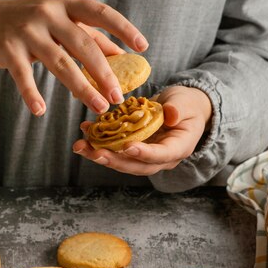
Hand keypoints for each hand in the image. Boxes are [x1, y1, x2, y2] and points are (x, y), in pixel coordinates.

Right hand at [0, 0, 147, 115]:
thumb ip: (88, 36)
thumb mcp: (58, 22)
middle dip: (104, 72)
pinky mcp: (8, 48)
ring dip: (81, 88)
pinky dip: (31, 94)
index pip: (100, 13)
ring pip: (60, 62)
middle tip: (118, 96)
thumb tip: (122, 57)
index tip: (143, 47)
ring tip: (98, 107)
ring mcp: (27, 29)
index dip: (123, 28)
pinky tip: (40, 111)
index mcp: (65, 3)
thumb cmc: (27, 22)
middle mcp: (48, 12)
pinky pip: (23, 75)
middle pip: (83, 44)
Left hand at [72, 86, 211, 175]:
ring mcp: (145, 156)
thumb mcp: (186, 102)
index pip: (162, 155)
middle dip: (114, 160)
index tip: (127, 147)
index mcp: (178, 148)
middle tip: (95, 153)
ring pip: (122, 161)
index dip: (144, 153)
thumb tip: (171, 115)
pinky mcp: (132, 149)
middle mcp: (160, 158)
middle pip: (137, 165)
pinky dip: (98, 142)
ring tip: (81, 146)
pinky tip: (85, 132)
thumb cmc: (186, 104)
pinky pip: (115, 149)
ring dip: (99, 155)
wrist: (181, 108)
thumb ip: (179, 108)